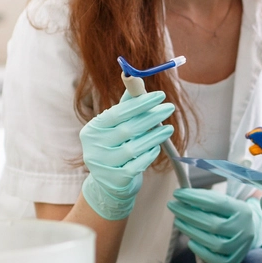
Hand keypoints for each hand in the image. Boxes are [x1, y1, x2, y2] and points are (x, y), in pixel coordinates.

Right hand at [78, 89, 175, 220]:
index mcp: (92, 130)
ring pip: (134, 148)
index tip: (160, 95)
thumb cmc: (115, 148)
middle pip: (127, 129)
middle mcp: (94, 147)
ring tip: (169, 128)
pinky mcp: (116, 180)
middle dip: (151, 117)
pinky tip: (157, 147)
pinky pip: (138, 165)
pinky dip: (149, 155)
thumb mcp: (115, 127)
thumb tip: (135, 78)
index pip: (117, 113)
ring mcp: (104, 165)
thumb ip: (125, 106)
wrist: (108, 184)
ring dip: (155, 136)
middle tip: (169, 108)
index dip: (140, 103)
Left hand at [169, 187, 261, 262]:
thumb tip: (181, 197)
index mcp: (242, 210)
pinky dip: (201, 252)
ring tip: (178, 222)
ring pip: (215, 244)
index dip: (195, 198)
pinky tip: (190, 242)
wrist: (248, 232)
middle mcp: (245, 229)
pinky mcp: (234, 261)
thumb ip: (206, 200)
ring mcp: (241, 247)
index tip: (178, 194)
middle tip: (173, 206)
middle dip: (189, 215)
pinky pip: (217, 261)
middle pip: (213, 224)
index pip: (217, 203)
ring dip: (192, 232)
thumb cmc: (228, 215)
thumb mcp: (224, 203)